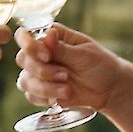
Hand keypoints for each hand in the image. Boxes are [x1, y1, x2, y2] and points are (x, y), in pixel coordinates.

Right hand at [14, 22, 129, 113]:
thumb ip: (62, 48)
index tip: (47, 56)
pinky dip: (46, 98)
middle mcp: (41, 53)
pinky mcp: (42, 91)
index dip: (30, 46)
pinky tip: (63, 96)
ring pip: (25, 80)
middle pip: (22, 59)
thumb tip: (48, 34)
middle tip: (65, 75)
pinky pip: (31, 95)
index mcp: (51, 37)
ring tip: (67, 90)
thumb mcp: (84, 54)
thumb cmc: (100, 65)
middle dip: (42, 71)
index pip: (25, 35)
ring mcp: (39, 73)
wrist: (109, 89)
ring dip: (46, 88)